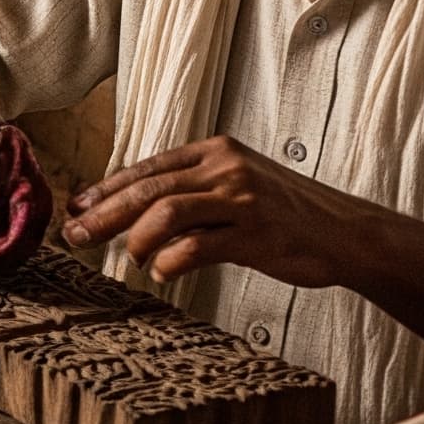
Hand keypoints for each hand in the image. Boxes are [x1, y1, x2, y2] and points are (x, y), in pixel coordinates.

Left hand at [63, 135, 373, 287]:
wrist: (348, 234)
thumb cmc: (286, 214)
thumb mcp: (237, 186)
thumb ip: (191, 191)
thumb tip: (131, 211)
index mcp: (216, 150)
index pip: (147, 167)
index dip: (106, 188)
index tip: (76, 207)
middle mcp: (226, 168)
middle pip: (148, 188)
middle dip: (104, 213)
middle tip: (75, 235)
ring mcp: (242, 199)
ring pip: (167, 211)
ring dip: (137, 238)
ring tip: (129, 258)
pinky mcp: (256, 233)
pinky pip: (199, 245)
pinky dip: (172, 261)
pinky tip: (162, 272)